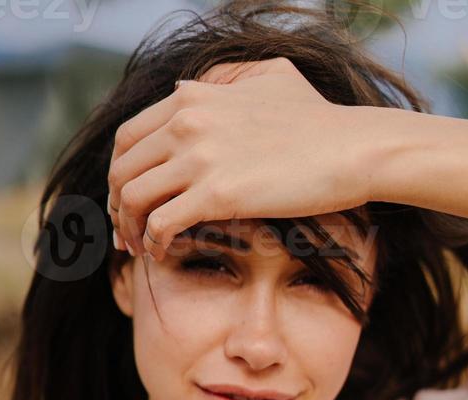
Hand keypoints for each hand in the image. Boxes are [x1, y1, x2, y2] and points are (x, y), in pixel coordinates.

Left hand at [107, 57, 370, 259]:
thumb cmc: (319, 121)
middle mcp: (187, 121)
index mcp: (191, 96)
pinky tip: (162, 254)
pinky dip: (153, 243)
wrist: (351, 148)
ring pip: (133, 199)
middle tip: (125, 234)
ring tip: (139, 249)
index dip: (119, 174)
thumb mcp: (268, 78)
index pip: (128, 138)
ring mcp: (201, 157)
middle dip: (116, 207)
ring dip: (130, 230)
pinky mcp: (218, 195)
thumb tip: (193, 85)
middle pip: (122, 171)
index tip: (125, 201)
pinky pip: (161, 224)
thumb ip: (226, 79)